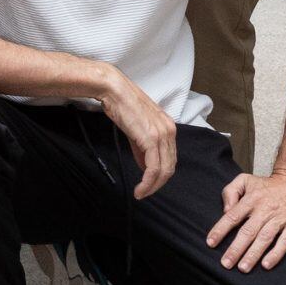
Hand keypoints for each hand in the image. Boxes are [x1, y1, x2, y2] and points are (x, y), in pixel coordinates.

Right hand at [97, 68, 179, 198]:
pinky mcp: (151, 139)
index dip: (161, 174)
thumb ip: (143, 149)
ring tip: (141, 193)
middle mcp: (170, 131)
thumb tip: (145, 167)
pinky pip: (153, 168)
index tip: (149, 184)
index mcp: (168, 128)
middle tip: (145, 193)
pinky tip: (140, 188)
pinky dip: (148, 182)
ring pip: (163, 170)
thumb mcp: (137, 130)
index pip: (170, 158)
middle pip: (170, 167)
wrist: (115, 91)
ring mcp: (162, 135)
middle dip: (158, 184)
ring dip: (152, 186)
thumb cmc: (123, 106)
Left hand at [206, 168, 285, 271]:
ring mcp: (280, 218)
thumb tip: (225, 210)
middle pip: (248, 231)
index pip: (232, 216)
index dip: (220, 230)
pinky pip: (284, 242)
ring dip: (253, 254)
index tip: (210, 243)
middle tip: (225, 263)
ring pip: (264, 238)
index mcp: (251, 199)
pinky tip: (266, 265)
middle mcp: (265, 209)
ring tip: (243, 268)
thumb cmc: (268, 185)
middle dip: (235, 249)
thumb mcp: (245, 180)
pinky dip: (275, 254)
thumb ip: (230, 192)